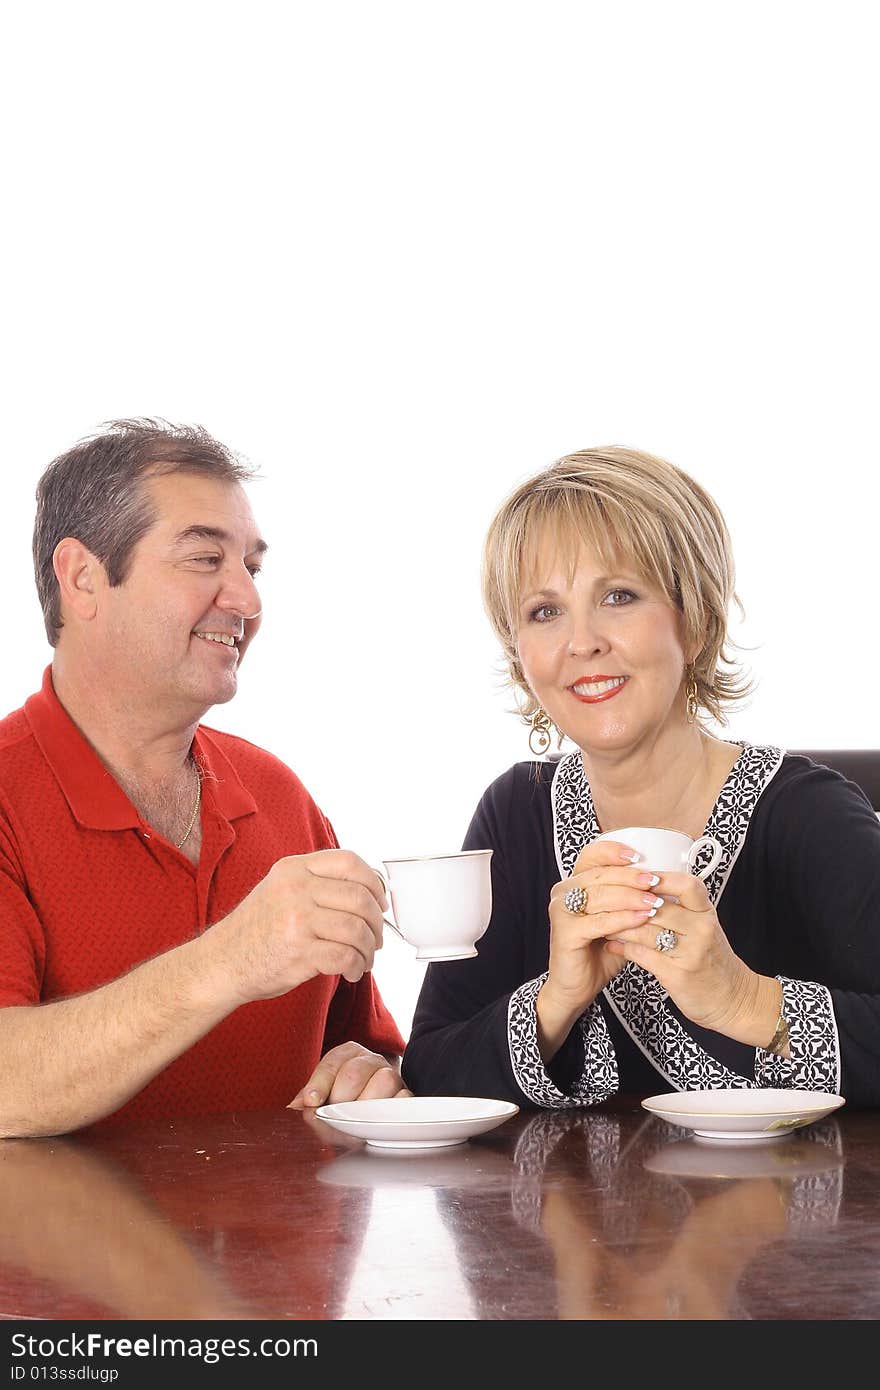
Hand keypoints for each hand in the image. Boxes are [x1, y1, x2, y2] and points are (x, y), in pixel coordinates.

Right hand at [205, 849, 388, 1006]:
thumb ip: (317, 883)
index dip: (374, 883)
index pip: (349, 862)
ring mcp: (297, 920)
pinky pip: (345, 956)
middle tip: (376, 938)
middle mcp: (296, 889)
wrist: (221, 963)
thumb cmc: (256, 929)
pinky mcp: (299, 952)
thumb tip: (368, 891)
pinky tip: (353, 971)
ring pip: (357, 929)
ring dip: (369, 948)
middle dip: (376, 923)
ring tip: (364, 959)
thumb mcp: (280, 889)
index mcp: (294, 868)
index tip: (380, 902)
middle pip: (360, 897)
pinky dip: (357, 966)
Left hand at [288, 1042, 411, 1108]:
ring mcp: (392, 1075)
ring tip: (356, 1120)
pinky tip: (378, 1121)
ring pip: (384, 1081)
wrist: (371, 1098)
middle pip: (354, 1073)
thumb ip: (309, 1098)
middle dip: (341, 1099)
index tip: (311, 1101)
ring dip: (366, 1106)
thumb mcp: (323, 1092)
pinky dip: (392, 1111)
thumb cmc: (343, 1096)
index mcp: (348, 1053)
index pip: (332, 1064)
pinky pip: (405, 1097)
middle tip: (335, 1114)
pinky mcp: (407, 1093)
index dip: (319, 1084)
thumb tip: (297, 1105)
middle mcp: (371, 1059)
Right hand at [537, 839, 661, 1055]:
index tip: (640, 855)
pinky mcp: (565, 932)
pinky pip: (599, 921)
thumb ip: (632, 899)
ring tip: (655, 901)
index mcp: (574, 882)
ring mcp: (561, 911)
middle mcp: (563, 891)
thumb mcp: (618, 918)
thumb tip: (664, 881)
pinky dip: (623, 919)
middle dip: (630, 877)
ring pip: (600, 896)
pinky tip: (642, 918)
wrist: (577, 986)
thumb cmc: (599, 950)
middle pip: (599, 874)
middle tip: (655, 881)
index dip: (614, 851)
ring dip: (630, 897)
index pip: (592, 855)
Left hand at [602, 868, 765, 1039]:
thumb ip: (682, 908)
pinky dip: (623, 948)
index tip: (637, 876)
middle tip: (606, 898)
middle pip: (659, 907)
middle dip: (628, 903)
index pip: (687, 885)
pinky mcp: (678, 975)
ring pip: (646, 931)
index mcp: (707, 913)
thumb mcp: (704, 927)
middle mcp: (702, 930)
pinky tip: (612, 944)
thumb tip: (646, 886)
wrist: (733, 998)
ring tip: (603, 921)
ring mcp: (690, 953)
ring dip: (620, 925)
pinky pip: (642, 955)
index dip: (661, 877)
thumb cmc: (712, 960)